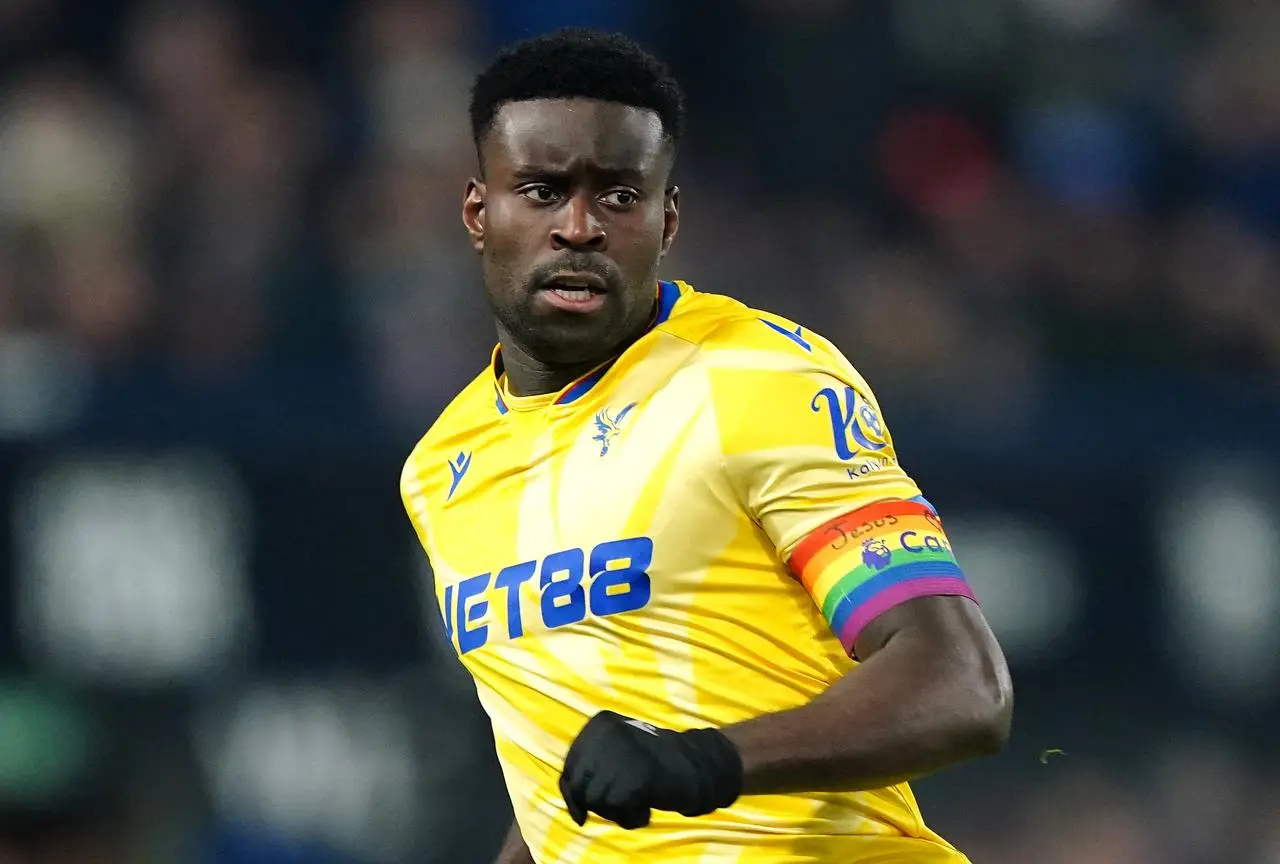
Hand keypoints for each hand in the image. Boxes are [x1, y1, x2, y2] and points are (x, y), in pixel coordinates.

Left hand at [558, 710, 742, 829]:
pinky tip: (647, 810)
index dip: (573, 794)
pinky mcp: (637, 775)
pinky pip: (618, 809)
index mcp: (599, 724)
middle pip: (581, 786)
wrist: (697, 765)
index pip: (570, 766)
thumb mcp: (617, 754)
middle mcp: (607, 733)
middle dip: (598, 804)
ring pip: (597, 801)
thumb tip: (571, 802)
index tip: (582, 812)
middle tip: (623, 805)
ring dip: (616, 813)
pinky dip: (631, 818)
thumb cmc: (653, 763)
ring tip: (639, 804)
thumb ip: (591, 769)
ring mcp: (622, 752)